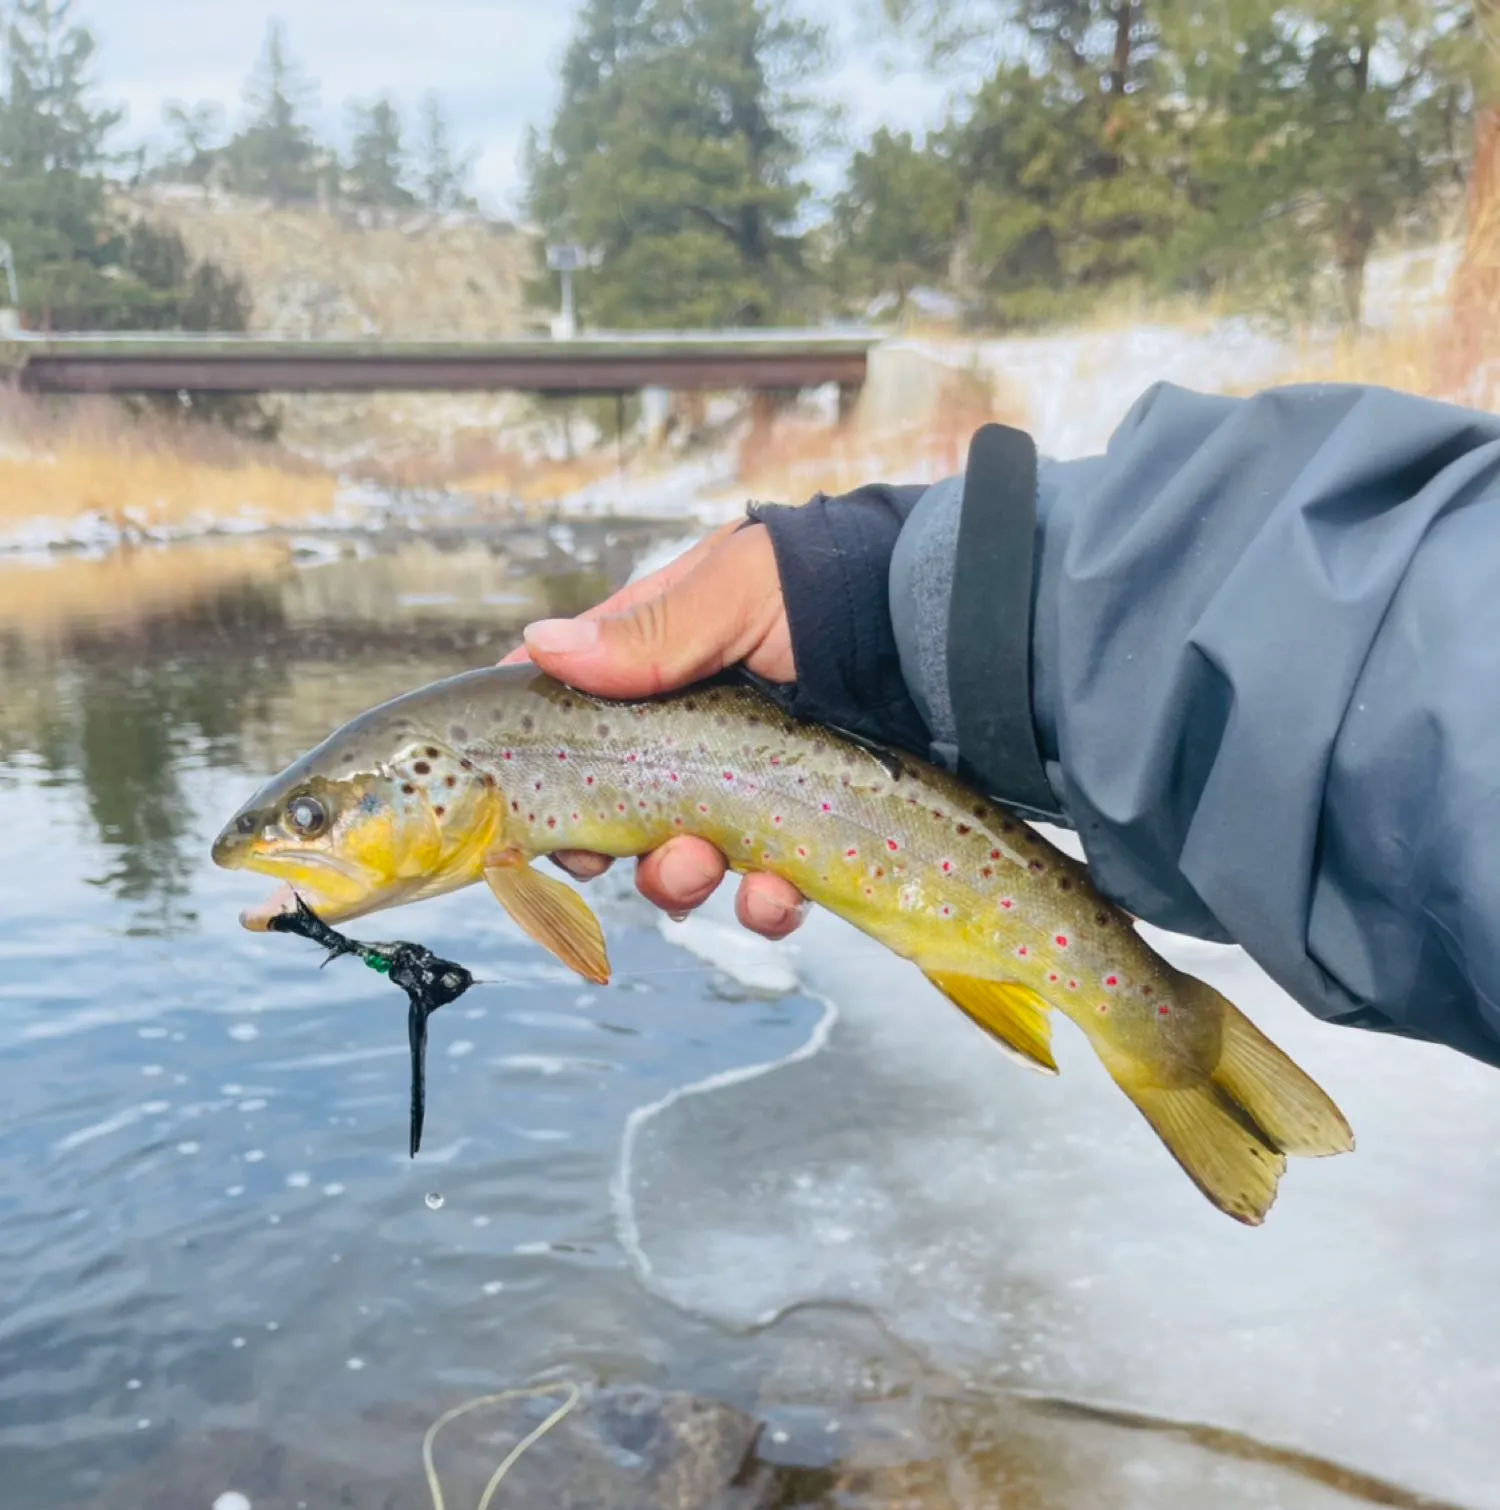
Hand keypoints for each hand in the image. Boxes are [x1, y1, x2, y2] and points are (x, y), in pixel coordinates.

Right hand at [502, 519, 808, 939]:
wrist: (956, 642)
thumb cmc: (844, 588)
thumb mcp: (741, 589)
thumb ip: (651, 632)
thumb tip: (542, 645)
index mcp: (665, 658)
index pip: (577, 704)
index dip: (545, 753)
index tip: (523, 794)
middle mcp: (698, 731)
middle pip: (617, 805)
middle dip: (605, 841)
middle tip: (602, 853)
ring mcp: (751, 789)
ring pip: (682, 860)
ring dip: (675, 879)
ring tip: (700, 864)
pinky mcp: (807, 836)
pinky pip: (766, 894)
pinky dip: (761, 907)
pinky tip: (774, 894)